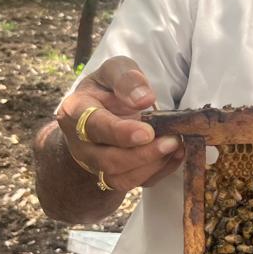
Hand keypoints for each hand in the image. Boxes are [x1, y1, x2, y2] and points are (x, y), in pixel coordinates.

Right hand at [54, 56, 184, 191]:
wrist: (100, 111)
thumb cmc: (108, 88)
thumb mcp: (115, 69)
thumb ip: (126, 78)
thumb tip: (143, 99)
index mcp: (76, 112)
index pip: (94, 127)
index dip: (121, 133)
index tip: (147, 132)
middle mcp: (81, 144)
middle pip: (108, 160)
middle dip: (143, 155)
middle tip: (172, 140)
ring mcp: (95, 164)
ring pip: (120, 179)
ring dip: (152, 166)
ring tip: (176, 146)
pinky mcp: (113, 176)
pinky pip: (135, 184)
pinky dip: (159, 172)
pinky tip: (175, 155)